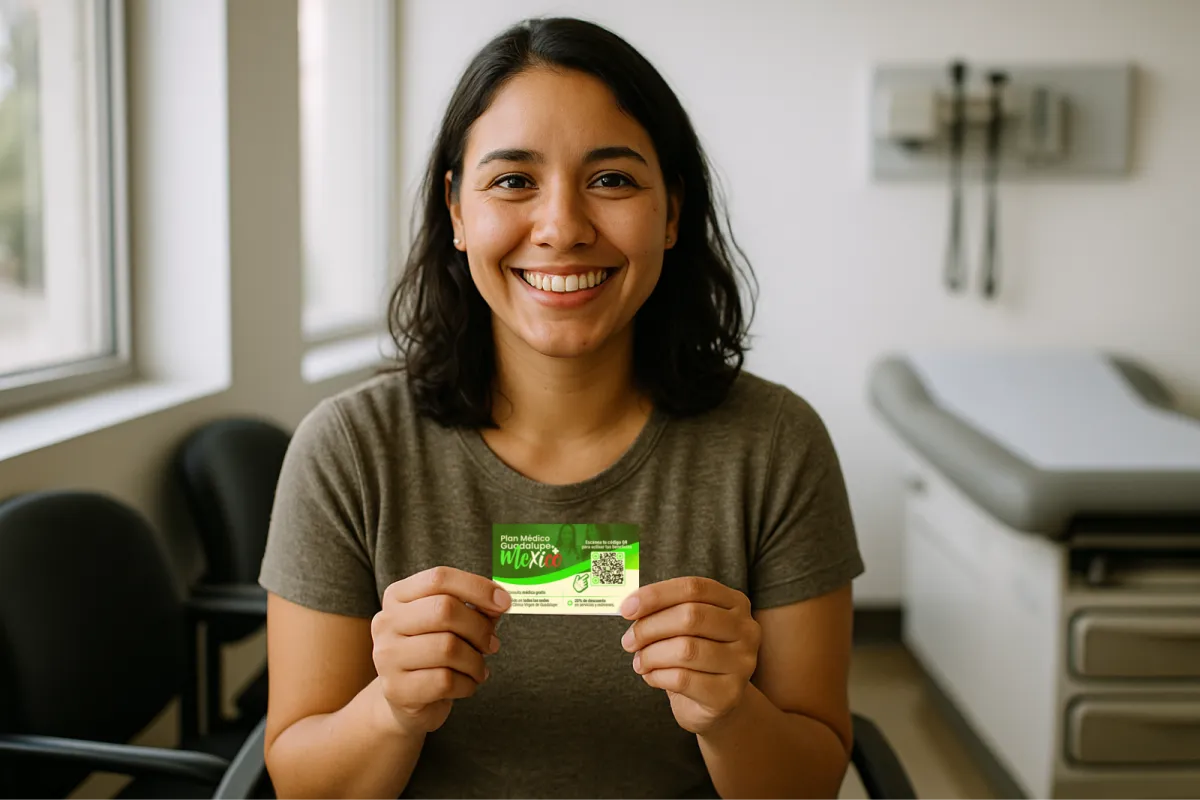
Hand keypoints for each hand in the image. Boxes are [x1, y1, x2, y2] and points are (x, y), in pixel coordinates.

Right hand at [371, 567, 510, 736]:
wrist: (406, 698)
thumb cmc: (435, 652)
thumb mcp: (451, 623)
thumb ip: (475, 607)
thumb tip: (501, 601)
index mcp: (398, 596)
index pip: (439, 578)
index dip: (477, 587)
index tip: (504, 602)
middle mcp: (386, 622)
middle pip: (444, 610)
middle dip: (479, 628)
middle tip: (492, 643)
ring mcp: (386, 656)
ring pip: (447, 648)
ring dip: (476, 661)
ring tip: (479, 668)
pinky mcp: (396, 689)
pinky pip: (445, 681)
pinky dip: (467, 684)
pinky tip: (466, 684)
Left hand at [620, 577, 760, 734]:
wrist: (717, 702)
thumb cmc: (696, 656)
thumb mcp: (685, 627)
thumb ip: (665, 611)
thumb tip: (630, 606)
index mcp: (735, 602)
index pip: (693, 588)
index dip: (656, 595)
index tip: (627, 608)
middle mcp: (746, 629)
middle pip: (690, 616)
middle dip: (649, 628)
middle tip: (628, 641)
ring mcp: (743, 662)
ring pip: (686, 650)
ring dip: (651, 655)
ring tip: (639, 662)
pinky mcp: (730, 693)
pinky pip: (683, 679)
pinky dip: (658, 676)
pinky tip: (652, 677)